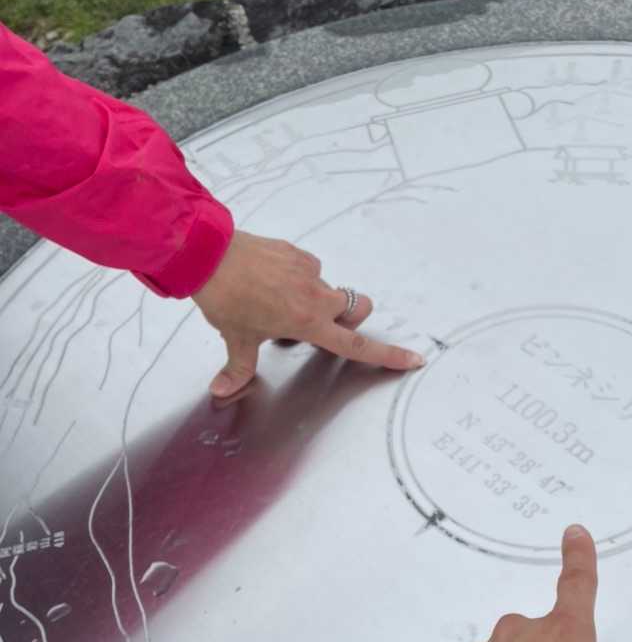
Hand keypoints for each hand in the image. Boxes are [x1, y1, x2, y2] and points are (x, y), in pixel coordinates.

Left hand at [193, 230, 423, 396]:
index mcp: (308, 323)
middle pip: (357, 308)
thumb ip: (237, 368)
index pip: (356, 345)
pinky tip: (270, 280)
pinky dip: (297, 277)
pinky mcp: (298, 252)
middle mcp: (316, 297)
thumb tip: (222, 389)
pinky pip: (308, 268)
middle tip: (319, 323)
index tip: (412, 358)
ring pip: (328, 289)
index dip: (387, 355)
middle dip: (348, 317)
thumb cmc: (226, 297)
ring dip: (316, 298)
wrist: (209, 255)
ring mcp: (309, 271)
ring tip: (278, 300)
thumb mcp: (235, 337)